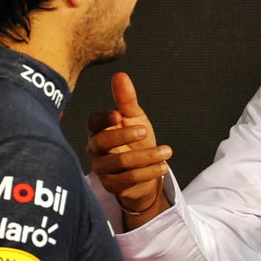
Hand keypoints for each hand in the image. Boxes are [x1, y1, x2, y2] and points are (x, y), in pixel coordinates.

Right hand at [86, 72, 171, 223]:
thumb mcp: (135, 118)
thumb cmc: (136, 142)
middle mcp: (96, 150)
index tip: (118, 115)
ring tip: (166, 151)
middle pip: (102, 142)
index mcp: (99, 130)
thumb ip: (126, 99)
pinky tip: (162, 166)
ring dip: (146, 156)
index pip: (93, 122)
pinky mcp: (112, 186)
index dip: (103, 119)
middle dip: (124, 136)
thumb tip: (120, 75)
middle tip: (145, 131)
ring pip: (120, 162)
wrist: (146, 173)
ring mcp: (102, 169)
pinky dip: (148, 172)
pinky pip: (129, 179)